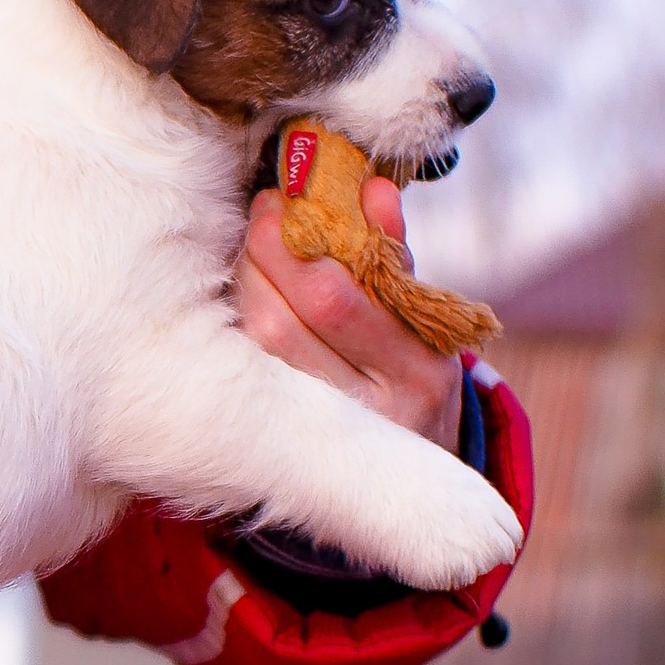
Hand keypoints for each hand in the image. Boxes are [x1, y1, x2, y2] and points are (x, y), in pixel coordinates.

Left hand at [235, 176, 462, 448]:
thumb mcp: (422, 320)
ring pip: (259, 348)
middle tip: (262, 213)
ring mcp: (327, 434)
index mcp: (421, 369)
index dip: (300, 243)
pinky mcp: (291, 444)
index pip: (338, 300)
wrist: (415, 476)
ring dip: (246, 285)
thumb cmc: (411, 371)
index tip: (286, 199)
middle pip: (285, 323)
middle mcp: (375, 410)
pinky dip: (241, 323)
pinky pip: (249, 373)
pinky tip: (245, 291)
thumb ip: (396, 257)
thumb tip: (374, 189)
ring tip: (253, 246)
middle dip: (264, 257)